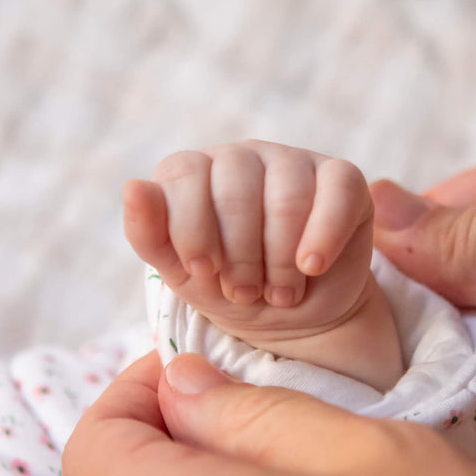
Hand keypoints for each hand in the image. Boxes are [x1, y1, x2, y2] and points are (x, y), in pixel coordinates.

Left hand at [124, 141, 373, 334]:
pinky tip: (311, 267)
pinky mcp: (342, 178)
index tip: (204, 272)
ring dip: (280, 258)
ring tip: (279, 293)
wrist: (293, 318)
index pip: (183, 172)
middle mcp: (241, 157)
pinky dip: (322, 235)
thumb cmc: (230, 289)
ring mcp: (293, 161)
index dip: (192, 228)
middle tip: (244, 292)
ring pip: (286, 194)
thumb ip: (149, 233)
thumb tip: (133, 187)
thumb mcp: (181, 273)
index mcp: (194, 171)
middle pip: (235, 186)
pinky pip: (337, 190)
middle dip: (239, 254)